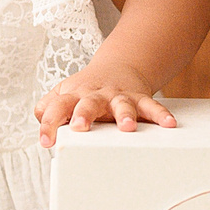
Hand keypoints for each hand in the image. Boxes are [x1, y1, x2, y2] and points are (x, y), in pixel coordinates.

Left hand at [35, 64, 175, 148]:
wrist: (116, 68)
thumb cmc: (85, 90)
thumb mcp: (63, 95)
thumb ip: (48, 109)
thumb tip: (40, 121)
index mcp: (73, 96)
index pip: (57, 107)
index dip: (49, 123)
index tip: (46, 141)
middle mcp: (95, 95)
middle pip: (88, 103)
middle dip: (84, 114)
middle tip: (79, 127)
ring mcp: (118, 96)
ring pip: (122, 104)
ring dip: (125, 115)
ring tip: (127, 127)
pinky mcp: (138, 99)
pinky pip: (151, 106)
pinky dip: (160, 114)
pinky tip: (168, 124)